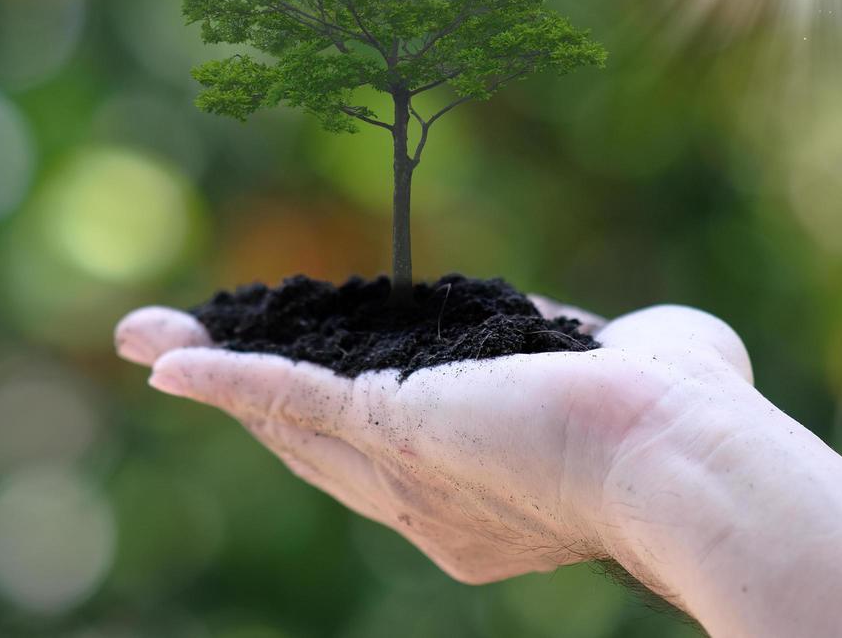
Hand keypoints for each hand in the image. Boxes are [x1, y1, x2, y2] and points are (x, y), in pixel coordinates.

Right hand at [115, 295, 752, 585]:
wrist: (687, 456)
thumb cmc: (693, 420)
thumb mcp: (653, 372)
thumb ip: (634, 353)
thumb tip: (651, 338)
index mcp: (483, 495)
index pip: (393, 441)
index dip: (338, 401)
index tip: (307, 359)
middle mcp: (428, 505)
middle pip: (314, 441)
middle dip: (246, 397)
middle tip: (186, 356)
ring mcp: (399, 476)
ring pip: (284, 419)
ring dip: (212, 372)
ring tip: (148, 340)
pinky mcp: (387, 430)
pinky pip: (282, 399)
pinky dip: (221, 374)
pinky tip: (163, 353)